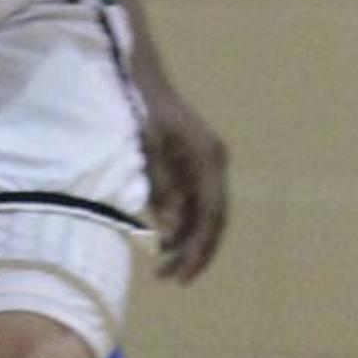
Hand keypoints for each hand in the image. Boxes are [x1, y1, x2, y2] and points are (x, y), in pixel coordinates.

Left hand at [140, 76, 229, 282]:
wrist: (143, 78)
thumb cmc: (144, 109)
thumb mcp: (148, 147)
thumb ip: (160, 186)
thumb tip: (172, 228)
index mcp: (209, 158)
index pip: (212, 214)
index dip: (200, 248)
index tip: (184, 274)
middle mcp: (213, 164)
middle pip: (212, 220)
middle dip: (194, 252)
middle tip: (173, 279)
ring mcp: (203, 167)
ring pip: (201, 216)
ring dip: (185, 243)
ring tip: (161, 269)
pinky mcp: (191, 169)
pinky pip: (191, 206)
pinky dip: (178, 226)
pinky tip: (161, 244)